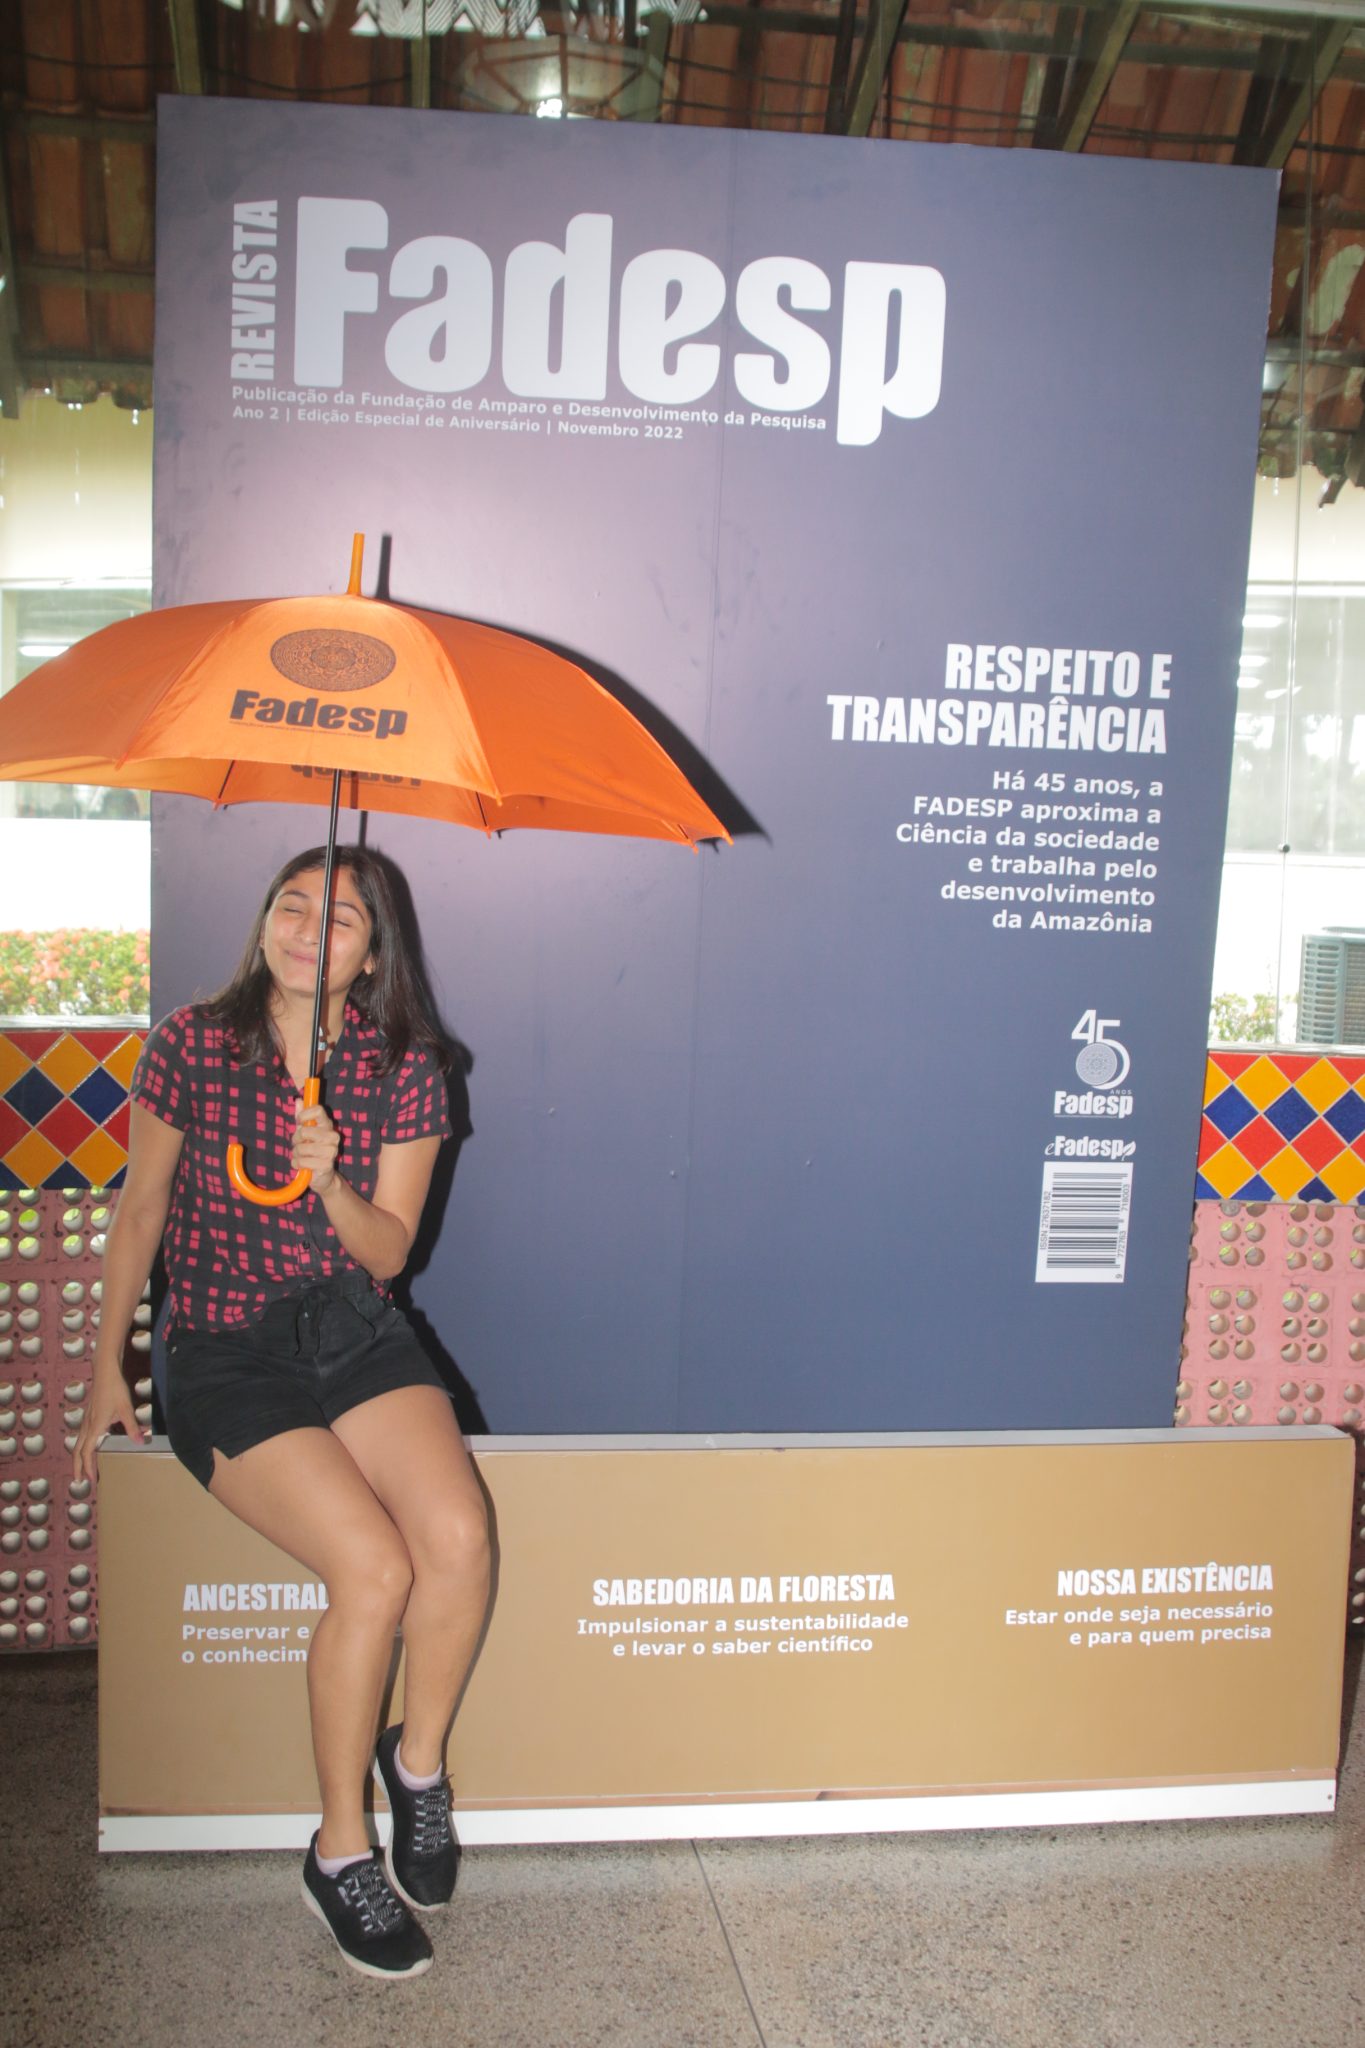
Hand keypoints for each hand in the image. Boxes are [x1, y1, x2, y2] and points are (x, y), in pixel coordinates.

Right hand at [73, 1369, 146, 1485]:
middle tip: (79, 1481)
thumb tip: (141, 1442)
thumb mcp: (126, 1408)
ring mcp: (86, 1420)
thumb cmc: (115, 1388)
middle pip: (77, 1451)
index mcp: (95, 1427)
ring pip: (78, 1443)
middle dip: (78, 1467)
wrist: (105, 1371)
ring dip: (79, 1458)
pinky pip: (82, 1436)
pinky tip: (90, 1447)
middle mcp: (87, 1425)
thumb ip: (132, 1426)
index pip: (87, 1452)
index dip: (87, 1467)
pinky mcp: (89, 1415)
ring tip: (82, 1468)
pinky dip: (82, 1447)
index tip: (90, 1480)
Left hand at [293, 1097, 341, 1193]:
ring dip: (296, 1154)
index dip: (304, 1115)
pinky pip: (302, 1161)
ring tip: (301, 1157)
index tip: (299, 1122)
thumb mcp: (305, 1133)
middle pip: (305, 1131)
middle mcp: (333, 1136)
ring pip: (302, 1148)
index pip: (318, 1110)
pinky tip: (303, 1166)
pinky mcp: (326, 1164)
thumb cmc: (312, 1152)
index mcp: (328, 1126)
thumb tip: (298, 1100)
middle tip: (299, 1145)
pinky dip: (297, 1164)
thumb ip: (301, 1118)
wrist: (323, 1177)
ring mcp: (331, 1151)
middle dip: (296, 1139)